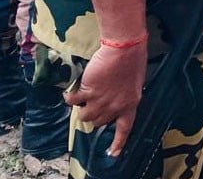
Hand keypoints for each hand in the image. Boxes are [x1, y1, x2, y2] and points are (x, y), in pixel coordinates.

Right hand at [64, 41, 147, 157]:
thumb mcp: (133, 84)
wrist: (124, 49)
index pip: (124, 129)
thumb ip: (124, 97)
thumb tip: (115, 102)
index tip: (113, 154)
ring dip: (81, 108)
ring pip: (84, 115)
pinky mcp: (88, 92)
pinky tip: (69, 94)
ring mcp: (101, 101)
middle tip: (92, 104)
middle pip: (99, 122)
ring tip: (82, 98)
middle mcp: (115, 107)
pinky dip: (70, 98)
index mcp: (130, 105)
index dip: (118, 143)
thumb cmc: (132, 61)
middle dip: (94, 115)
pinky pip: (73, 102)